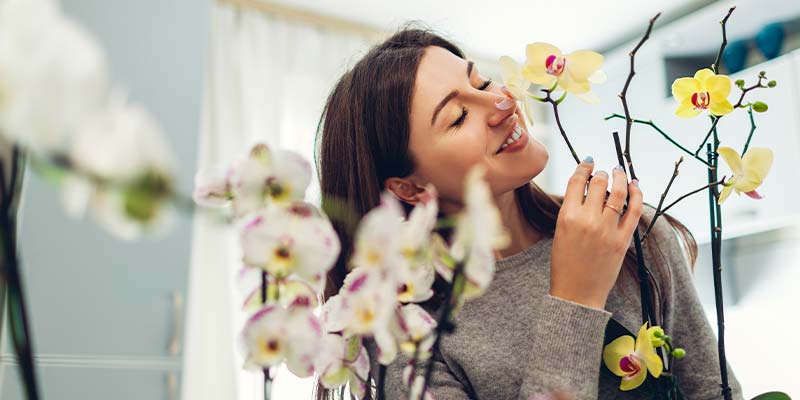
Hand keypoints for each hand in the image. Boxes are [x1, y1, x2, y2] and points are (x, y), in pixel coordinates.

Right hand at [549, 158, 642, 308]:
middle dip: (601, 173)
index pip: (576, 181)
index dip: (583, 167)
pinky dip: (637, 194)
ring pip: (618, 192)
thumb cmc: (565, 264)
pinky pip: (634, 210)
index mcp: (567, 217)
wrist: (577, 293)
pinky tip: (635, 185)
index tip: (588, 162)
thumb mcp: (560, 233)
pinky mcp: (623, 239)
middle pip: (598, 182)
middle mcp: (587, 220)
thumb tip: (586, 189)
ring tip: (620, 172)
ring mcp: (607, 229)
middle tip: (603, 172)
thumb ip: (572, 210)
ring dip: (620, 177)